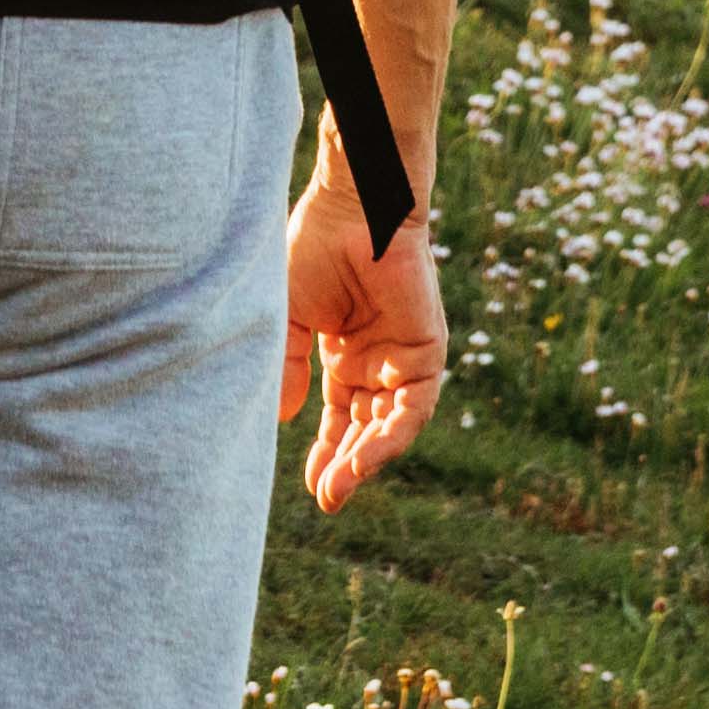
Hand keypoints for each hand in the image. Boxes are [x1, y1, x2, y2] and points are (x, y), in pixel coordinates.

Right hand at [279, 155, 447, 511]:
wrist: (352, 209)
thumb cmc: (312, 249)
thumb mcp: (285, 318)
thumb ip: (284, 366)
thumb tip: (281, 419)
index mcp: (341, 352)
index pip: (339, 416)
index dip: (324, 451)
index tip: (309, 487)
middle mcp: (375, 360)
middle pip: (364, 428)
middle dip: (344, 465)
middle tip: (325, 499)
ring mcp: (402, 357)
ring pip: (389, 425)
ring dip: (365, 458)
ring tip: (339, 487)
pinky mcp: (428, 351)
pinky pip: (413, 406)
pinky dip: (389, 436)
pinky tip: (361, 457)